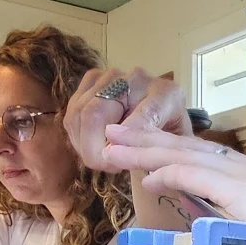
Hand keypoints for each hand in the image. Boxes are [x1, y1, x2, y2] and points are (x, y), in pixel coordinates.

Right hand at [65, 67, 192, 174]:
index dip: (124, 141)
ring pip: (79, 114)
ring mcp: (112, 76)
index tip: (117, 163)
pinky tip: (92, 146)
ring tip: (103, 159)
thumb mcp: (173, 146)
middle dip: (94, 149)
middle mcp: (138, 78)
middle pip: (97, 113)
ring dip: (84, 144)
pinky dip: (77, 136)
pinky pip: (72, 112)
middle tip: (107, 167)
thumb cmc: (169, 134)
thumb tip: (119, 149)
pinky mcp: (92, 81)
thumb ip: (155, 146)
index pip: (143, 115)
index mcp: (167, 94)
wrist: (164, 112)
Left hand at [96, 125, 245, 244]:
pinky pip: (196, 176)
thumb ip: (238, 228)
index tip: (140, 146)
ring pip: (185, 155)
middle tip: (113, 133)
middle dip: (148, 140)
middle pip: (188, 148)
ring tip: (115, 146)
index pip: (203, 156)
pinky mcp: (243, 192)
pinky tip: (146, 175)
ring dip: (146, 150)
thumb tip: (207, 235)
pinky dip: (169, 172)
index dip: (169, 149)